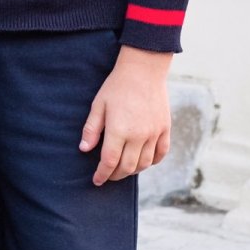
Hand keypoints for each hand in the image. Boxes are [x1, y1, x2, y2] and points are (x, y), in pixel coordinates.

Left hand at [80, 47, 170, 185]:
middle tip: (108, 175)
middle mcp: (138, 135)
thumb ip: (91, 129)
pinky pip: (161, 153)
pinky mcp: (165, 128)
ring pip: (145, 163)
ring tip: (124, 169)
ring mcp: (154, 132)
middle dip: (116, 175)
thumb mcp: (99, 105)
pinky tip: (144, 161)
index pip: (109, 162)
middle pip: (127, 167)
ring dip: (133, 170)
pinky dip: (153, 161)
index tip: (96, 180)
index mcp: (119, 130)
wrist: (144, 69)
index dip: (102, 174)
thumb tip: (84, 149)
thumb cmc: (117, 86)